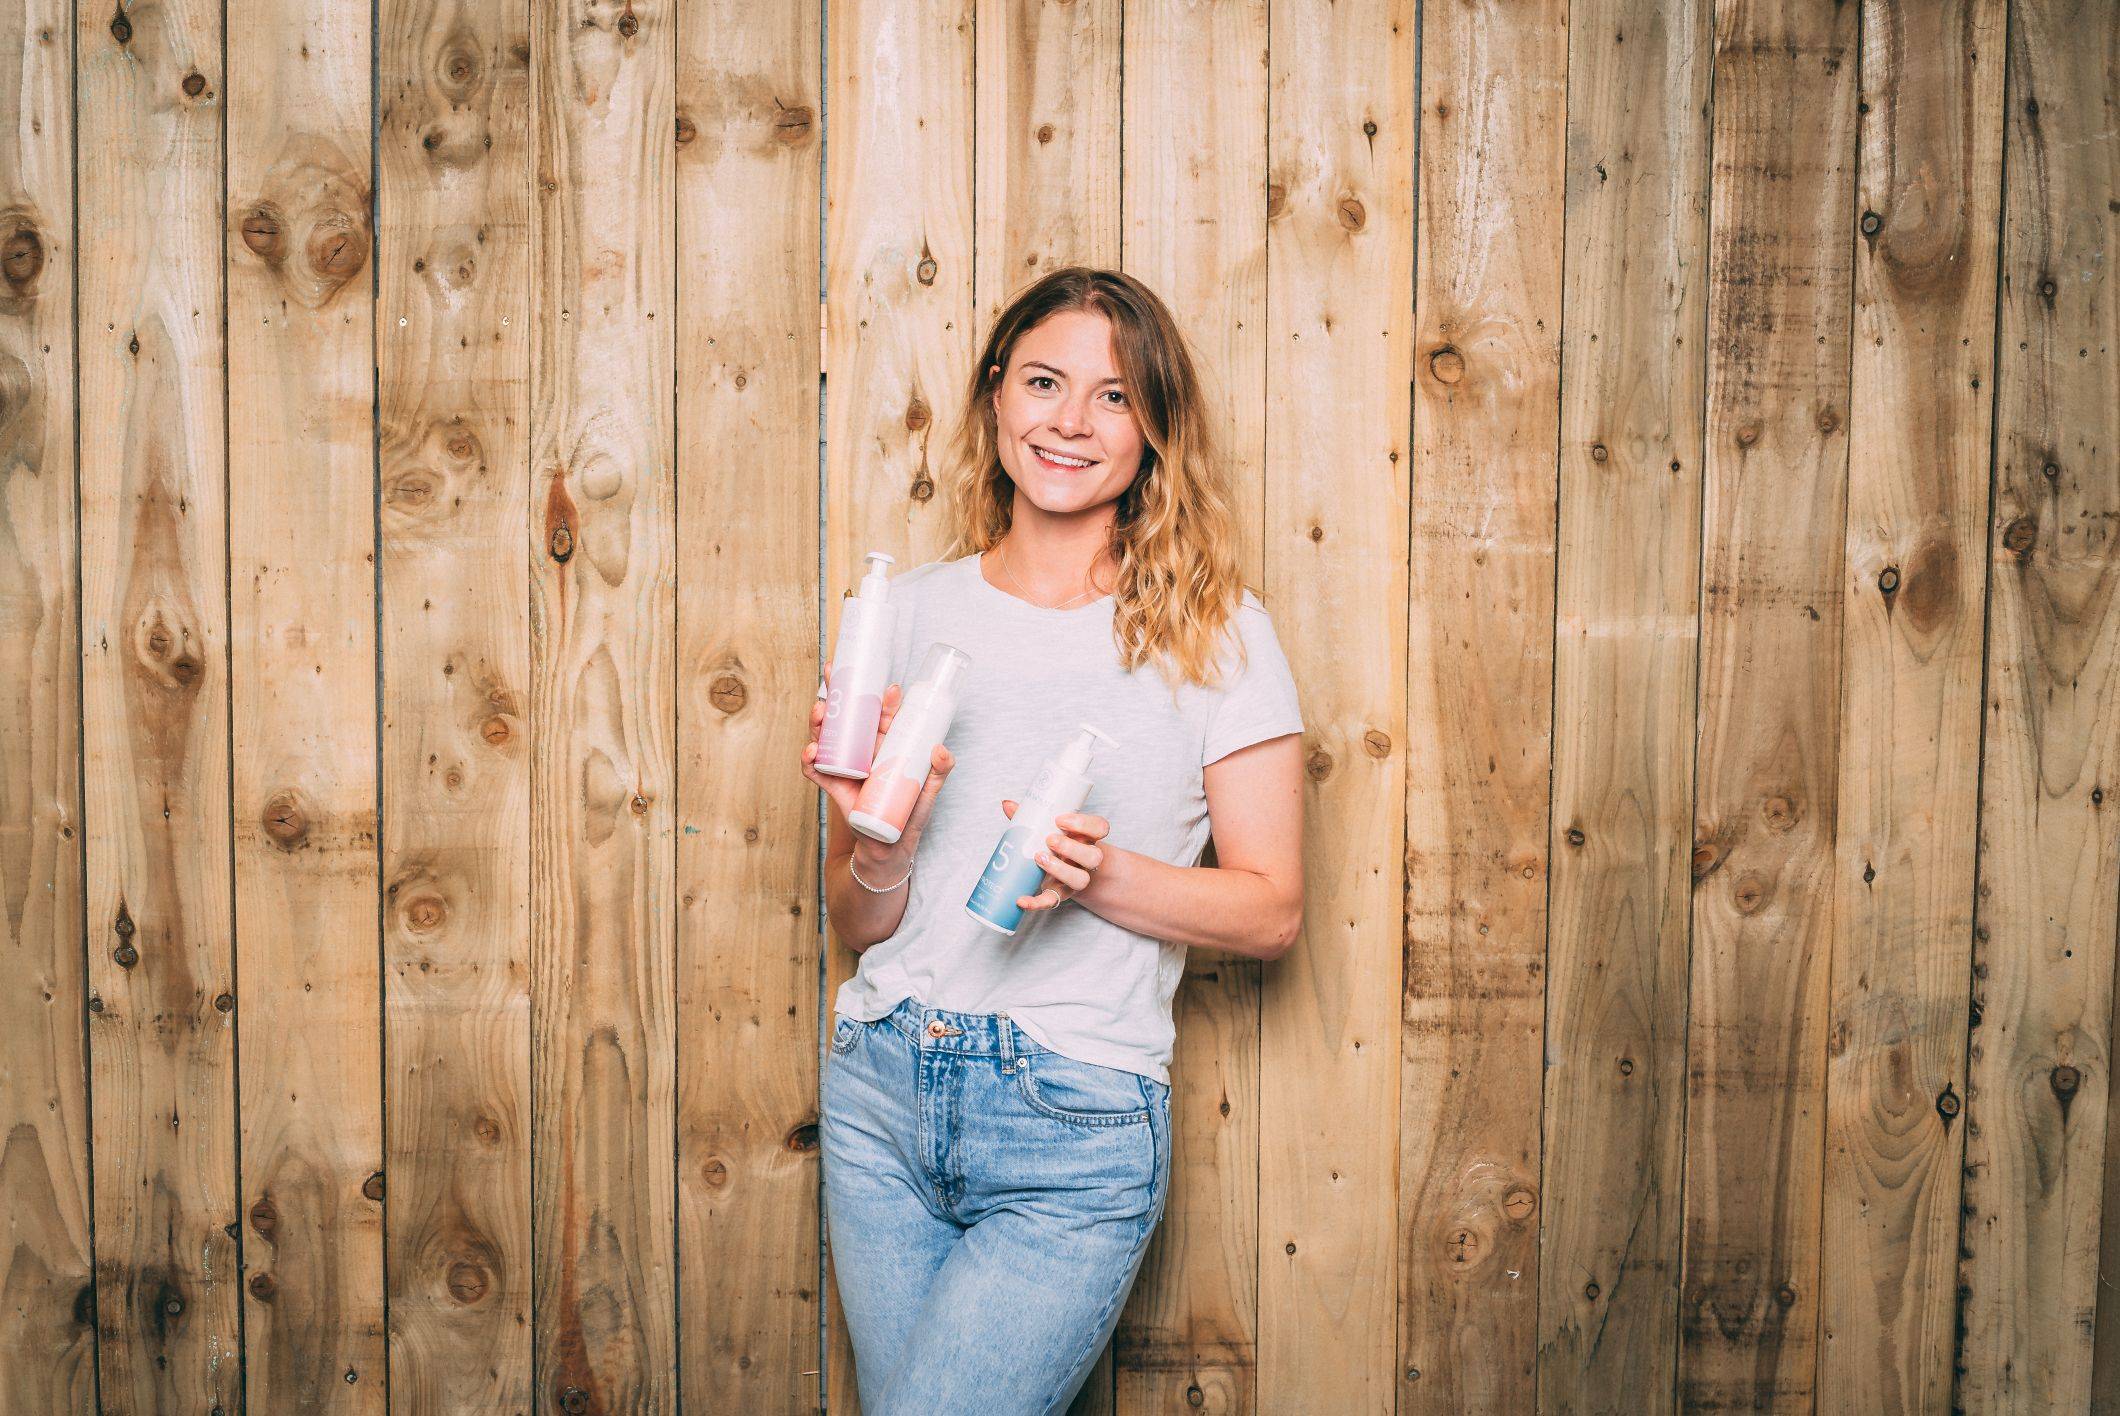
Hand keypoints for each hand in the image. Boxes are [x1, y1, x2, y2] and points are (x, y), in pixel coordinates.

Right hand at [801, 662, 953, 855]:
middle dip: (837, 693)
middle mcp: (862, 749)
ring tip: (820, 711)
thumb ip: (940, 770)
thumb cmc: (910, 811)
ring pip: (827, 736)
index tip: (889, 688)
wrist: (890, 843)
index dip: (881, 698)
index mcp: (885, 743)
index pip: (881, 714)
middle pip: (846, 716)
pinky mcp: (833, 784)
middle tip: (832, 675)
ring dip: (819, 721)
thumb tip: (941, 750)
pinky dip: (809, 760)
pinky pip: (815, 769)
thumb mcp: (928, 789)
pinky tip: (811, 751)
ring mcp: (845, 765)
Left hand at [999, 802, 1108, 912]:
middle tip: (1050, 839)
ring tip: (1039, 858)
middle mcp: (1087, 859)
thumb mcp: (1050, 828)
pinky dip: (1036, 903)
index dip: (1084, 823)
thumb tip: (1007, 804)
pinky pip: (1053, 901)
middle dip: (1072, 847)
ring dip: (1061, 870)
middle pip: (1094, 856)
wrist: (1063, 871)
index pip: (1100, 828)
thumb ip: (1033, 817)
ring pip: (1080, 879)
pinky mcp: (1060, 894)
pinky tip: (1021, 900)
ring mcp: (1077, 878)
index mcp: (1087, 837)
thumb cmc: (1056, 844)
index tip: (1060, 819)